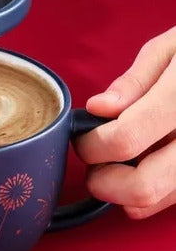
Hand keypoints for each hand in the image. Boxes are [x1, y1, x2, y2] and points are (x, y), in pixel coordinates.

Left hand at [75, 26, 175, 218]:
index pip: (125, 138)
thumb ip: (133, 82)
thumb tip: (97, 109)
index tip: (82, 138)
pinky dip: (153, 195)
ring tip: (115, 164)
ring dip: (125, 193)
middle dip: (104, 182)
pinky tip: (143, 169)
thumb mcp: (170, 50)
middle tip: (92, 162)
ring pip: (162, 199)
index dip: (92, 146)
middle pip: (144, 185)